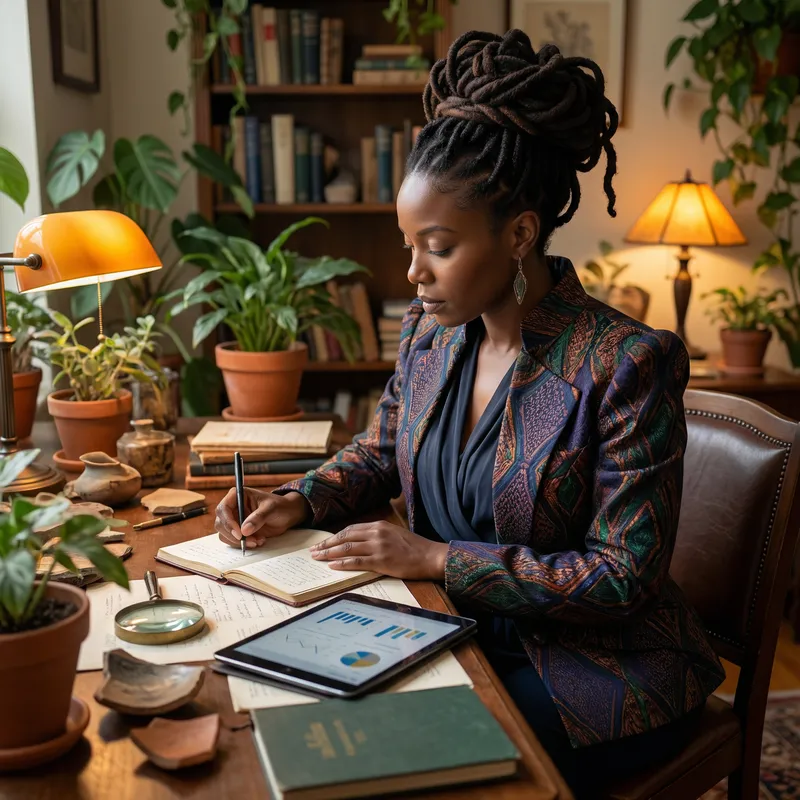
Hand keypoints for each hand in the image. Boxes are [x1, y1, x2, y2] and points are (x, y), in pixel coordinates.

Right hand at [215, 489, 309, 548]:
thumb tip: (244, 530)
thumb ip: (258, 517)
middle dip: (234, 535)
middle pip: (221, 523)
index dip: (228, 522)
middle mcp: (233, 507)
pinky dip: (243, 544)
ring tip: (257, 541)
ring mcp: (234, 519)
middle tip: (251, 541)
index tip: (239, 534)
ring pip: (225, 534)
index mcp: (238, 495)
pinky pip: (232, 540)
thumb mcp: (271, 508)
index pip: (223, 508)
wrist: (287, 515)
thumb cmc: (279, 506)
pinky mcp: (238, 530)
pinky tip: (258, 541)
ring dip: (239, 542)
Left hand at [309, 521, 448, 580]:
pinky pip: (356, 561)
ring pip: (347, 548)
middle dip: (327, 544)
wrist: (430, 556)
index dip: (334, 536)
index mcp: (379, 525)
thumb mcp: (394, 534)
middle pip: (344, 537)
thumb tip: (360, 542)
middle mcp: (376, 533)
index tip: (324, 542)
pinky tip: (332, 565)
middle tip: (314, 550)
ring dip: (329, 553)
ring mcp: (378, 547)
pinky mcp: (381, 560)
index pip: (350, 530)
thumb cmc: (414, 547)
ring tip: (317, 558)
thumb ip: (377, 535)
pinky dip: (342, 563)